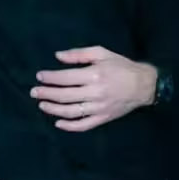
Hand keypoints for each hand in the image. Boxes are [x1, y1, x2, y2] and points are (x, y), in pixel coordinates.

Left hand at [32, 46, 156, 132]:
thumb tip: (58, 56)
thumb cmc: (122, 66)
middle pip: (64, 96)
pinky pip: (83, 125)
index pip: (65, 78)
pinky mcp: (103, 118)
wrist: (144, 85)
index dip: (50, 78)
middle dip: (46, 94)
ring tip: (42, 105)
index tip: (39, 76)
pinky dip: (69, 126)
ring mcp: (98, 108)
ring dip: (53, 109)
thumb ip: (79, 54)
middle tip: (34, 92)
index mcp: (94, 75)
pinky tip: (58, 123)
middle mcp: (95, 93)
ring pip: (71, 112)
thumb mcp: (102, 53)